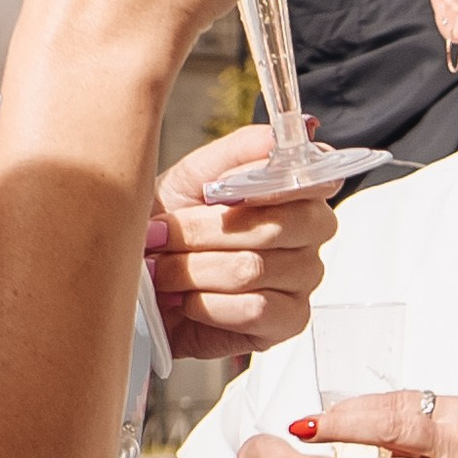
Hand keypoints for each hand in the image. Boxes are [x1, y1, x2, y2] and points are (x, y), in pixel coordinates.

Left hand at [148, 138, 335, 365]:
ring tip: (163, 270)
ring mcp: (305, 280)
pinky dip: (207, 304)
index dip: (270, 183)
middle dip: (201, 231)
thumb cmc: (171, 228)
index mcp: (294, 189)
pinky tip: (187, 301)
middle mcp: (310, 234)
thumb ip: (239, 152)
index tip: (223, 190)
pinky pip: (254, 309)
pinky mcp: (290, 321)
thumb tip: (280, 136)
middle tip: (160, 235)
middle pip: (273, 227)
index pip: (311, 178)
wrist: (145, 285)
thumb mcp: (193, 177)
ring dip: (193, 270)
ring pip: (254, 269)